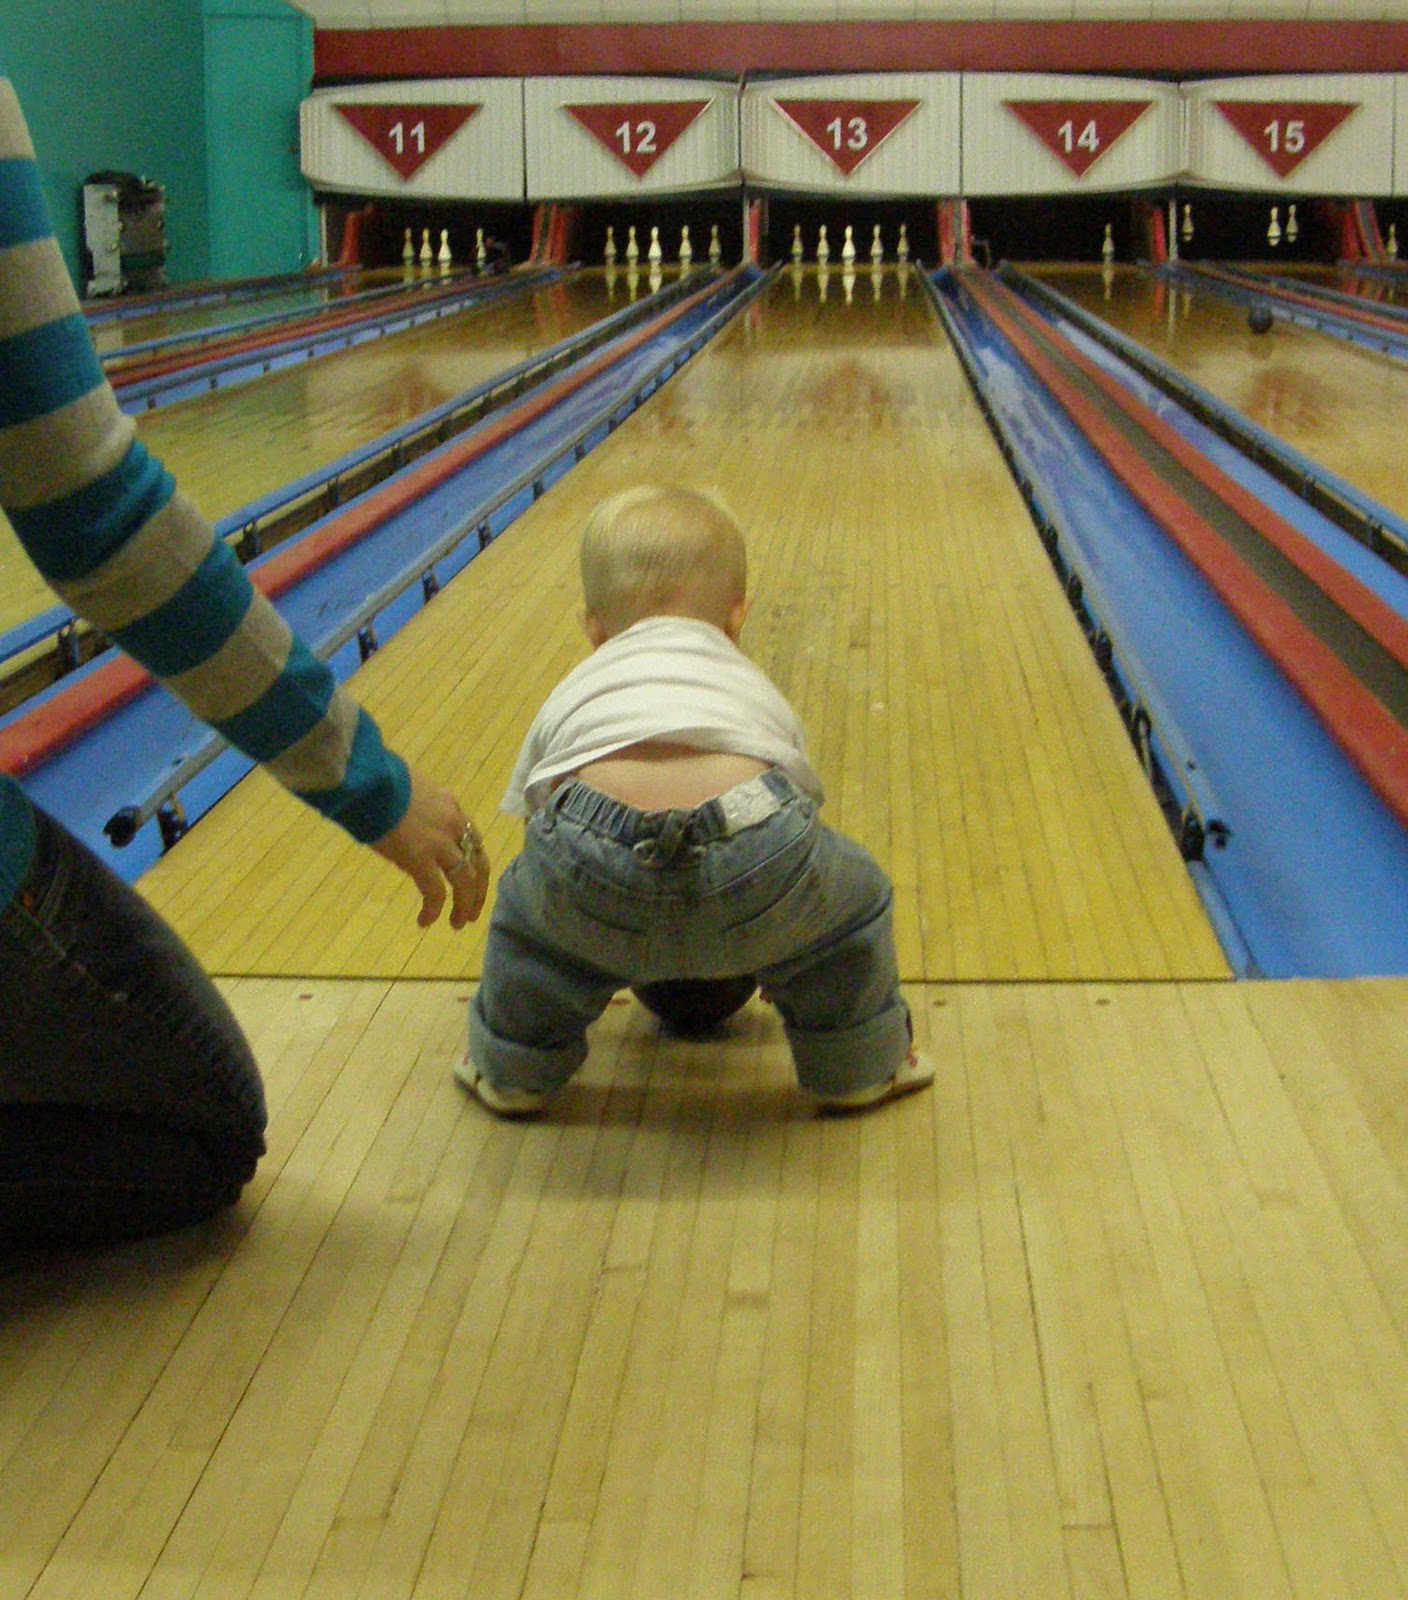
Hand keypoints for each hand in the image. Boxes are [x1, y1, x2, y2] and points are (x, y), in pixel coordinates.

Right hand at [370, 767, 488, 928]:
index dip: (474, 863)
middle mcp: (453, 824)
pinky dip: (433, 910)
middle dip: (478, 890)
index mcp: (451, 806)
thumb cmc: (378, 780)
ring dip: (464, 905)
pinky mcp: (421, 858)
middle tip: (473, 912)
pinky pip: (435, 892)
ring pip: (465, 881)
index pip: (472, 838)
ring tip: (458, 924)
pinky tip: (425, 921)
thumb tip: (409, 828)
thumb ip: (419, 812)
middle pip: (478, 863)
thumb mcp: (411, 791)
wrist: (368, 779)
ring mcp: (440, 842)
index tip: (471, 880)